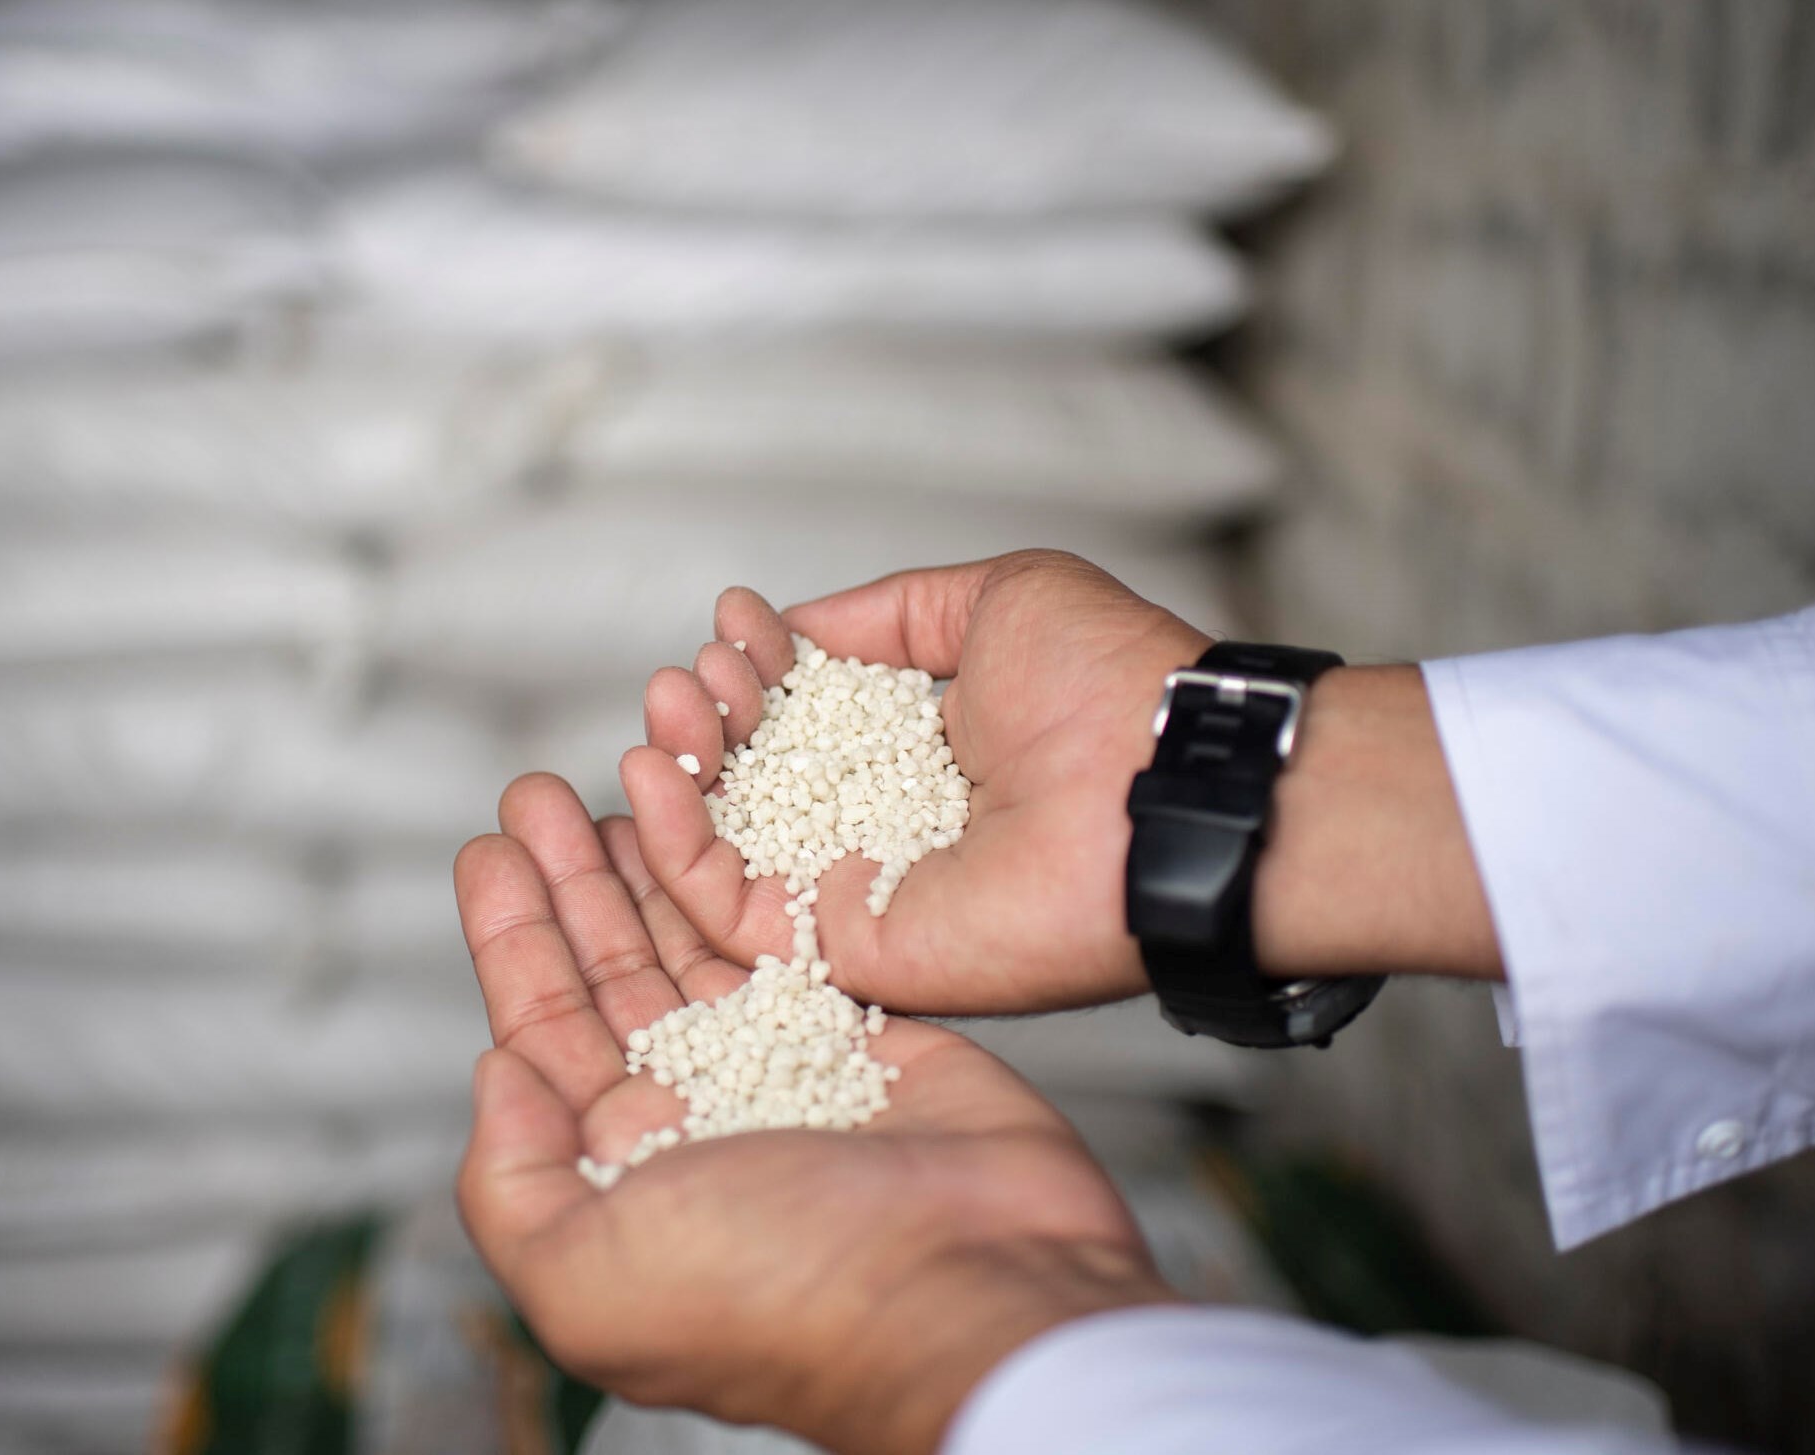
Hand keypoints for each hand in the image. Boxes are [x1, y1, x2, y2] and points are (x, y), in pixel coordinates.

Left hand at [453, 774, 1170, 1454]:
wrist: (972, 1288)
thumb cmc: (784, 1298)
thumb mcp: (588, 1280)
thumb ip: (511, 1187)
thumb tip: (495, 1074)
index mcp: (619, 1179)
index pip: (541, 1037)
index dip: (511, 941)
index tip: (486, 851)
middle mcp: (691, 1121)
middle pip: (608, 976)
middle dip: (567, 883)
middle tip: (537, 793)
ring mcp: (773, 1072)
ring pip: (689, 947)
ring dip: (641, 865)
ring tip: (606, 785)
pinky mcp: (858, 1033)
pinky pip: (781, 938)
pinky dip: (739, 879)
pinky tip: (712, 821)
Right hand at [622, 550, 1204, 1013]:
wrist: (1161, 782)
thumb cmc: (1112, 689)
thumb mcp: (998, 600)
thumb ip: (891, 615)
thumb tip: (799, 625)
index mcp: (924, 757)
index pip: (803, 722)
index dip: (756, 672)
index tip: (737, 626)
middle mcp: (888, 831)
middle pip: (750, 787)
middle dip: (706, 719)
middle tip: (692, 674)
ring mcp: (864, 896)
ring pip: (723, 849)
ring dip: (676, 774)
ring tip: (667, 707)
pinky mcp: (846, 952)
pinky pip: (729, 917)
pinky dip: (672, 848)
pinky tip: (653, 772)